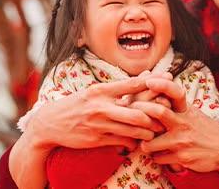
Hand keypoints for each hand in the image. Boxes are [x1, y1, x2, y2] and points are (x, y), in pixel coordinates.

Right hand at [27, 74, 165, 149]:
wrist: (51, 123)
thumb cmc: (77, 104)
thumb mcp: (94, 92)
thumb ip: (119, 87)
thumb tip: (146, 76)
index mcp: (101, 90)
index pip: (132, 84)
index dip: (152, 83)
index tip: (168, 82)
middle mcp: (100, 106)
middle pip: (136, 111)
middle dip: (154, 115)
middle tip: (166, 115)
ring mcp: (99, 124)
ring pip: (132, 129)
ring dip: (147, 131)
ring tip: (156, 131)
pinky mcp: (96, 139)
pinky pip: (122, 141)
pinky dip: (133, 142)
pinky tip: (139, 142)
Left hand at [133, 78, 218, 184]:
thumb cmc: (202, 127)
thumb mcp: (191, 111)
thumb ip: (173, 101)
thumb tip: (151, 80)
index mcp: (186, 109)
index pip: (175, 91)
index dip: (161, 84)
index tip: (148, 80)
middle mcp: (184, 122)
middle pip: (159, 112)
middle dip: (140, 112)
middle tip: (130, 113)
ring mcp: (182, 141)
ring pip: (151, 142)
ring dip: (143, 143)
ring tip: (143, 140)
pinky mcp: (182, 158)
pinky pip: (158, 158)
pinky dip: (154, 156)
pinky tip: (157, 153)